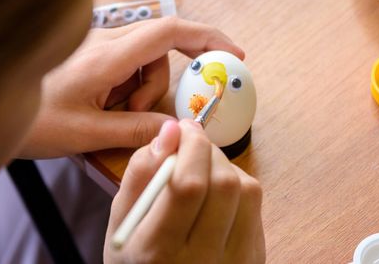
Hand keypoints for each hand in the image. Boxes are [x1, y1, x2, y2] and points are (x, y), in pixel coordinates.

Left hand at [19, 17, 243, 157]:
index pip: (168, 32)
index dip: (206, 37)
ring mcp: (101, 48)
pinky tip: (108, 110)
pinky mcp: (97, 58)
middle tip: (162, 109)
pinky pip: (131, 68)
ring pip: (147, 61)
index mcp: (107, 56)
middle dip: (169, 78)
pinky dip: (132, 91)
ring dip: (145, 92)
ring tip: (116, 118)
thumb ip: (135, 131)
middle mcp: (107, 43)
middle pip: (161, 46)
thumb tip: (175, 131)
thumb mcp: (88, 134)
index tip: (234, 54)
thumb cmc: (33, 121)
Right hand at [104, 120, 264, 263]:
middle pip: (224, 185)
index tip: (185, 127)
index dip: (191, 146)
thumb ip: (140, 172)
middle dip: (209, 151)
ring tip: (203, 170)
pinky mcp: (254, 258)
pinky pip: (255, 206)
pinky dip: (237, 186)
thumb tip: (171, 130)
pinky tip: (216, 194)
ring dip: (225, 166)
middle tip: (192, 144)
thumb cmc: (138, 255)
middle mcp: (202, 260)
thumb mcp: (122, 219)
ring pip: (246, 190)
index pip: (188, 185)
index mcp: (158, 251)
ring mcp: (235, 262)